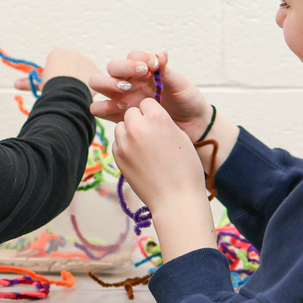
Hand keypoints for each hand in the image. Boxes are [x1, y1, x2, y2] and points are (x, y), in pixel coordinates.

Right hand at [14, 48, 99, 92]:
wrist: (67, 91)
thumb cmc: (51, 86)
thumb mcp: (39, 84)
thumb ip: (28, 82)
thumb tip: (15, 84)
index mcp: (57, 53)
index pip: (57, 62)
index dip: (56, 74)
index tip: (55, 83)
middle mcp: (72, 53)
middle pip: (71, 65)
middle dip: (69, 75)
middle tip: (65, 89)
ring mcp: (86, 60)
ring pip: (83, 71)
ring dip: (80, 79)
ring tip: (75, 92)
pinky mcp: (96, 70)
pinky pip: (94, 78)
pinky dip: (91, 85)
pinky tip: (85, 94)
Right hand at [89, 51, 212, 143]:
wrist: (191, 125)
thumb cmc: (186, 101)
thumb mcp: (180, 84)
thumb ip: (166, 71)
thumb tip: (160, 54)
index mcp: (144, 70)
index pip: (132, 56)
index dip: (137, 60)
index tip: (152, 67)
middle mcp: (130, 81)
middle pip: (110, 68)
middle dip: (118, 72)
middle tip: (132, 84)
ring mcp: (122, 97)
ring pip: (98, 85)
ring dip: (107, 87)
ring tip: (125, 97)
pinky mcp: (119, 115)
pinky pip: (101, 110)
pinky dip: (104, 109)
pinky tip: (121, 111)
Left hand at [113, 98, 216, 260]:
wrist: (175, 199)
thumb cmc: (185, 170)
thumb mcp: (181, 138)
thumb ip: (164, 123)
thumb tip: (152, 117)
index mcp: (157, 118)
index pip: (147, 103)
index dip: (152, 112)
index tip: (157, 122)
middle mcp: (137, 127)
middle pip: (131, 113)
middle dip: (139, 120)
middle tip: (150, 135)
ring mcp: (125, 143)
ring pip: (121, 126)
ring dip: (129, 132)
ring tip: (144, 146)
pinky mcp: (118, 157)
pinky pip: (117, 142)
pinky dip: (125, 146)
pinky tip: (138, 157)